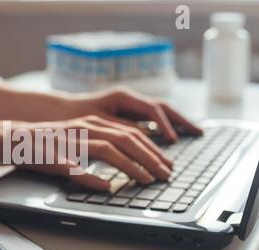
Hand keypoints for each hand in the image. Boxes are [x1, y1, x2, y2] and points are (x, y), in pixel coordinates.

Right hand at [14, 115, 172, 190]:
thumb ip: (99, 151)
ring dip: (132, 166)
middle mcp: (87, 127)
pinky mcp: (57, 155)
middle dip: (151, 157)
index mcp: (95, 123)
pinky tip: (106, 187)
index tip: (166, 163)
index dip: (152, 148)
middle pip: (127, 138)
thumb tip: (116, 175)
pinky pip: (77, 168)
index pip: (131, 132)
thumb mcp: (79, 143)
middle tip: (167, 173)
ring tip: (148, 179)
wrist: (16, 140)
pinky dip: (93, 178)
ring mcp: (72, 140)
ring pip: (110, 149)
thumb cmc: (50, 144)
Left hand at [67, 86, 202, 141]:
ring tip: (195, 133)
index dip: (164, 125)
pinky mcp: (128, 113)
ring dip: (177, 123)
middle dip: (181, 120)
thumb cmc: (73, 119)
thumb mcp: (93, 126)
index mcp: (121, 97)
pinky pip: (152, 118)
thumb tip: (143, 142)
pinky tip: (173, 137)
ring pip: (160, 111)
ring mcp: (130, 105)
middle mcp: (129, 98)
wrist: (59, 112)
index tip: (174, 140)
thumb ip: (120, 129)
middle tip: (199, 133)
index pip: (151, 109)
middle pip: (162, 107)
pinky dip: (165, 126)